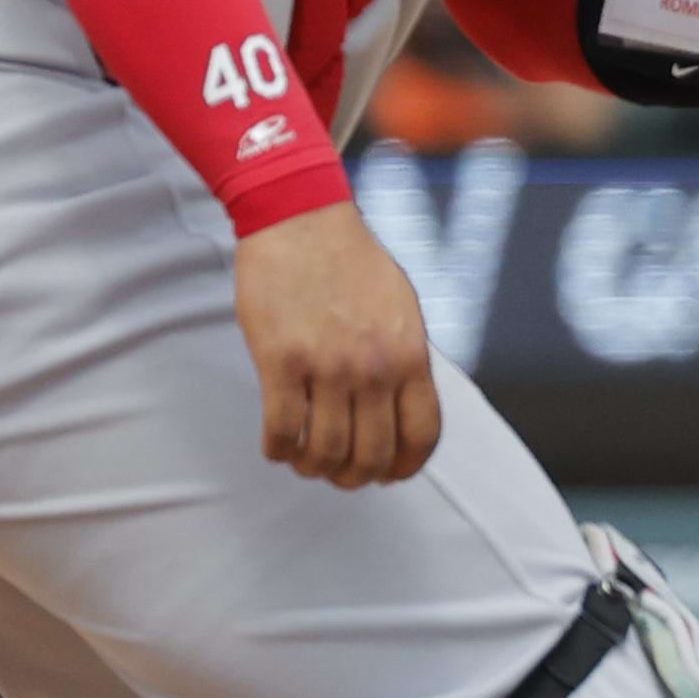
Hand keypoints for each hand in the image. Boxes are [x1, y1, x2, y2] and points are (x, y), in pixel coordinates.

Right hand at [232, 202, 439, 488]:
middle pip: (372, 454)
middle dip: (355, 477)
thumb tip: (404, 406)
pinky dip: (279, 449)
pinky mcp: (280, 361)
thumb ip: (405, 359)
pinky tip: (277, 446)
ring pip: (325, 451)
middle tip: (339, 475)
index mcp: (410, 356)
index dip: (405, 467)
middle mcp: (374, 368)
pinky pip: (282, 429)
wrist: (302, 220)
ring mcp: (327, 367)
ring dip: (314, 467)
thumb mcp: (402, 310)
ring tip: (305, 461)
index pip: (422, 436)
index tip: (389, 474)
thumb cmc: (352, 263)